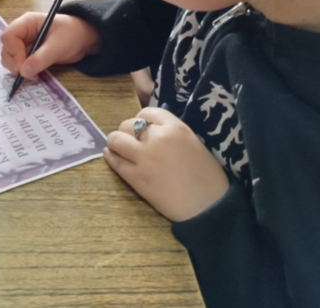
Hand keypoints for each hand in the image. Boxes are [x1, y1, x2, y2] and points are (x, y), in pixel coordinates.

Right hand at [0, 12, 100, 78]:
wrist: (84, 39)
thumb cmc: (73, 34)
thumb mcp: (58, 46)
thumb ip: (41, 58)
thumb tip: (24, 72)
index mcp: (27, 23)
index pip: (8, 36)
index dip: (14, 52)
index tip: (24, 66)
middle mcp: (22, 33)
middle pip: (6, 49)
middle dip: (14, 63)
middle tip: (29, 75)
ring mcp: (24, 44)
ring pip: (9, 59)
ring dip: (18, 69)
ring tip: (34, 75)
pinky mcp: (28, 55)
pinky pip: (18, 64)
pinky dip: (23, 72)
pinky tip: (35, 75)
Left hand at [104, 107, 228, 221]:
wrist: (209, 207)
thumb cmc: (208, 177)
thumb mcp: (194, 143)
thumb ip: (173, 134)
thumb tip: (154, 132)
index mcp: (176, 127)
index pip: (147, 112)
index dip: (141, 120)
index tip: (141, 128)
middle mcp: (157, 137)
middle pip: (128, 124)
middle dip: (127, 131)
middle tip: (130, 142)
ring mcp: (144, 157)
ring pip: (117, 139)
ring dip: (115, 142)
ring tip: (117, 148)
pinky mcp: (136, 177)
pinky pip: (116, 162)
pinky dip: (111, 157)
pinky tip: (111, 156)